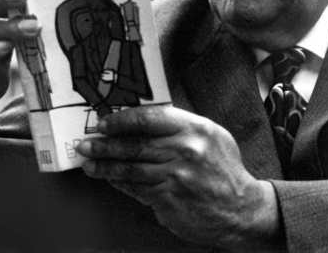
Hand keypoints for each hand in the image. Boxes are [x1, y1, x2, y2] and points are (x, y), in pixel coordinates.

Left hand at [77, 105, 281, 249]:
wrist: (240, 208)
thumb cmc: (224, 171)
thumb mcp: (211, 137)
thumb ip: (181, 126)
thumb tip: (141, 121)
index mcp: (196, 128)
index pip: (150, 118)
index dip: (122, 120)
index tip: (105, 123)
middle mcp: (186, 149)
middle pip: (135, 144)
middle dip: (105, 144)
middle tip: (87, 144)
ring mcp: (177, 176)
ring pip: (130, 168)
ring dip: (105, 166)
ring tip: (90, 164)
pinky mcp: (169, 199)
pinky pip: (136, 189)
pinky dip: (119, 184)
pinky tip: (110, 180)